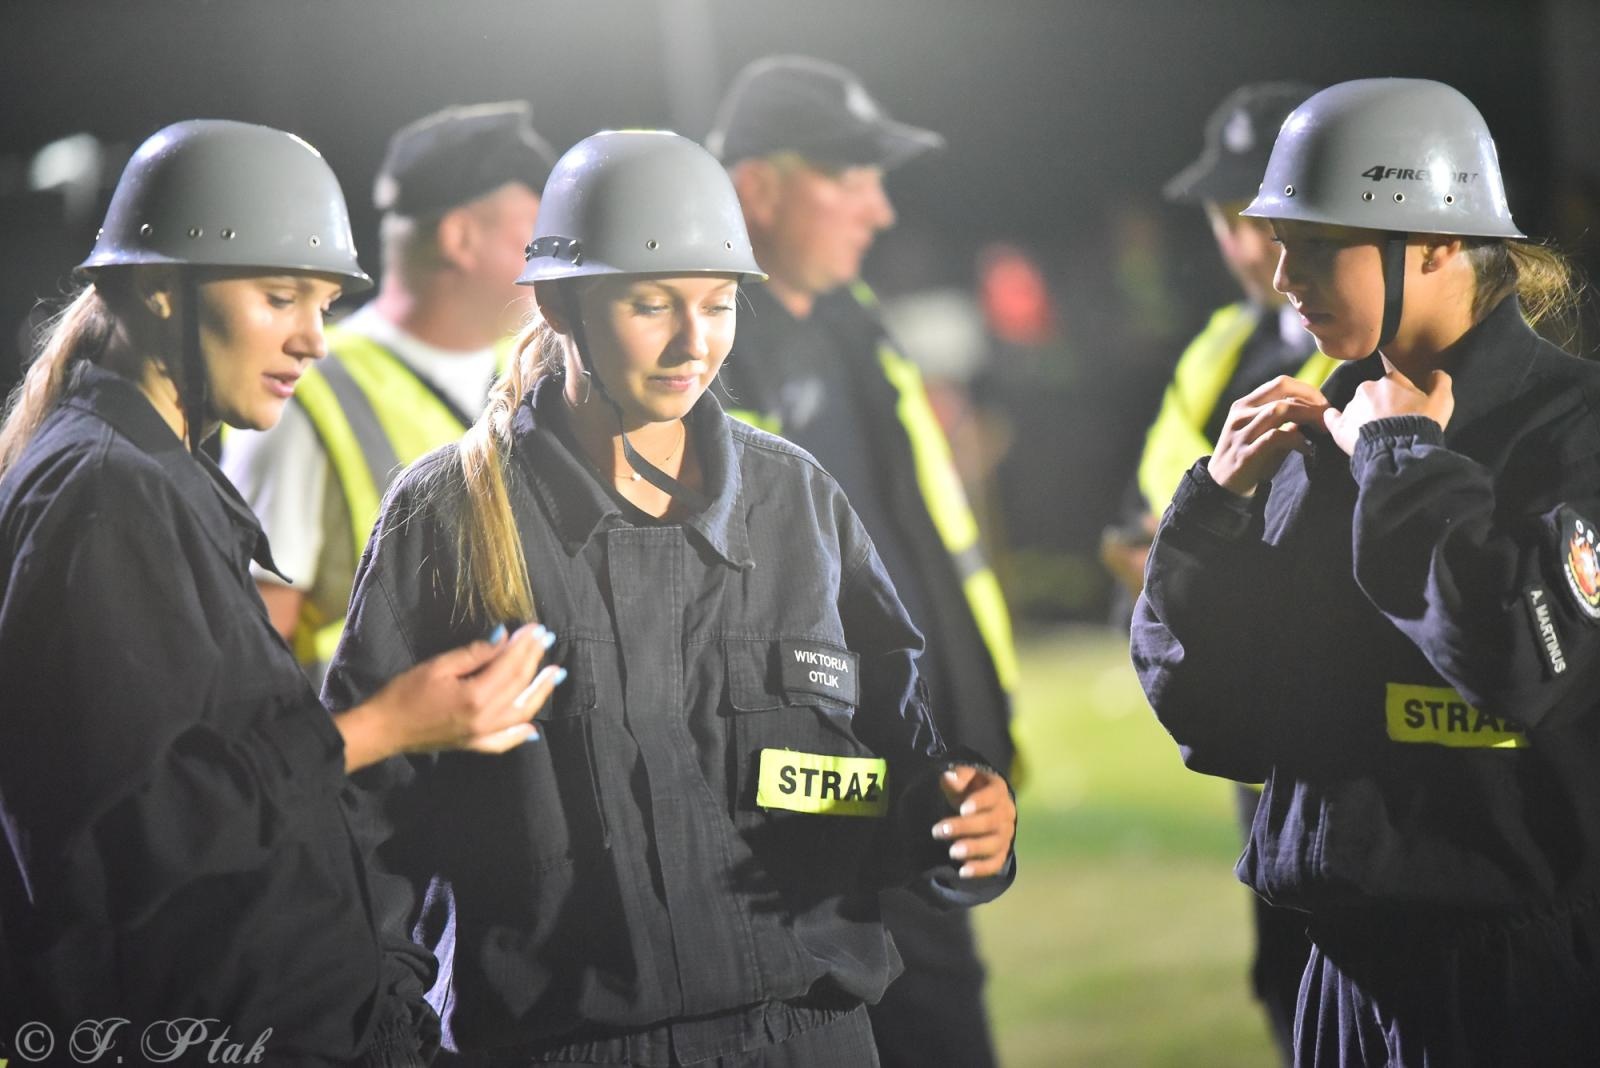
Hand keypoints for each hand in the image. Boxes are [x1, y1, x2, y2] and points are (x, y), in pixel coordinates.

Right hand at [338, 623, 562, 771]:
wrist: (384, 729)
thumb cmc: (405, 693)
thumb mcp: (438, 666)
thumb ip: (474, 654)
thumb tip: (503, 638)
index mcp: (475, 696)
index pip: (510, 666)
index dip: (526, 646)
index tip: (537, 629)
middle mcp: (485, 719)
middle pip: (519, 686)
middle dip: (535, 661)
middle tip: (547, 640)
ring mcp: (481, 736)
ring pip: (521, 713)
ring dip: (540, 693)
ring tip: (555, 675)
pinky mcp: (474, 746)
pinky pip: (505, 742)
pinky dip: (521, 734)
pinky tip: (532, 728)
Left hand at [932, 765, 1015, 878]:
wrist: (982, 805)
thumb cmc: (969, 788)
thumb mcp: (964, 777)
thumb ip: (957, 776)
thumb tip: (948, 777)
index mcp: (998, 790)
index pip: (992, 796)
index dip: (979, 802)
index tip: (962, 809)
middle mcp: (1006, 813)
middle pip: (990, 822)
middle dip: (964, 827)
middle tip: (939, 831)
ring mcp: (1006, 835)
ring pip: (993, 844)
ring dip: (973, 849)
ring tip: (952, 852)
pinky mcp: (1001, 852)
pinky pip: (995, 863)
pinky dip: (981, 869)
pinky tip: (963, 871)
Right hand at [1206, 375, 1329, 496]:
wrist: (1221, 489)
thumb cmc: (1249, 460)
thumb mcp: (1262, 434)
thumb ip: (1283, 422)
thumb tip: (1314, 413)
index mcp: (1244, 405)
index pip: (1281, 383)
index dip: (1307, 390)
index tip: (1324, 406)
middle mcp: (1240, 414)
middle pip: (1284, 395)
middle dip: (1313, 405)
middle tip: (1328, 421)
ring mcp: (1241, 433)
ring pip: (1280, 410)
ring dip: (1307, 418)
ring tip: (1320, 432)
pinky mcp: (1245, 454)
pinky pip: (1276, 437)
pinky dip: (1297, 440)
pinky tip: (1306, 450)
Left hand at [1323, 363, 1452, 455]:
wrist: (1399, 449)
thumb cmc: (1422, 423)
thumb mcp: (1442, 401)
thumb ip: (1440, 382)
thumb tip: (1435, 373)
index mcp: (1391, 379)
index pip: (1395, 381)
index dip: (1402, 394)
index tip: (1406, 407)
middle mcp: (1368, 387)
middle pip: (1374, 393)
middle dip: (1382, 404)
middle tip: (1391, 422)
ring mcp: (1352, 406)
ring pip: (1357, 406)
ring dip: (1364, 415)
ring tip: (1375, 432)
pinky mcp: (1339, 426)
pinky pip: (1332, 418)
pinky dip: (1334, 418)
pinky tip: (1335, 421)